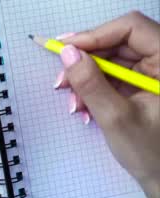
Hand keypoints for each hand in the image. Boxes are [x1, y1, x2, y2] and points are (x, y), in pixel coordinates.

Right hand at [55, 11, 159, 197]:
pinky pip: (112, 75)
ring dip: (85, 78)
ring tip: (74, 104)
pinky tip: (83, 106)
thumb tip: (68, 54)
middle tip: (61, 82)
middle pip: (117, 42)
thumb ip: (91, 83)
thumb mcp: (116, 117)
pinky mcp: (141, 84)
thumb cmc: (151, 153)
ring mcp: (152, 73)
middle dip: (85, 62)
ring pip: (111, 59)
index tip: (64, 49)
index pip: (131, 29)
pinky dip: (93, 88)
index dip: (95, 35)